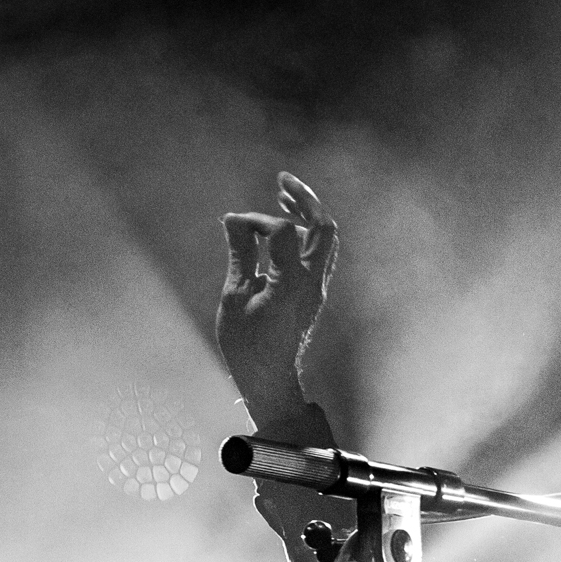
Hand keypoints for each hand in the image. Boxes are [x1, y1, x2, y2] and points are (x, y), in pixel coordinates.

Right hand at [218, 171, 338, 429]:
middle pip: (324, 228)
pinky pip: (321, 253)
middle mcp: (313, 283)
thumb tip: (233, 219)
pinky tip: (286, 228)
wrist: (270, 380)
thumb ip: (239, 254)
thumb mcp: (235, 296)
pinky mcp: (316, 294)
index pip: (284, 231)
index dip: (257, 221)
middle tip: (282, 181)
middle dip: (305, 199)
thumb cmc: (247, 344)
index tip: (234, 226)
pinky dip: (307, 233)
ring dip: (309, 214)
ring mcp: (318, 289)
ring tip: (284, 196)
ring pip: (326, 240)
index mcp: (291, 284)